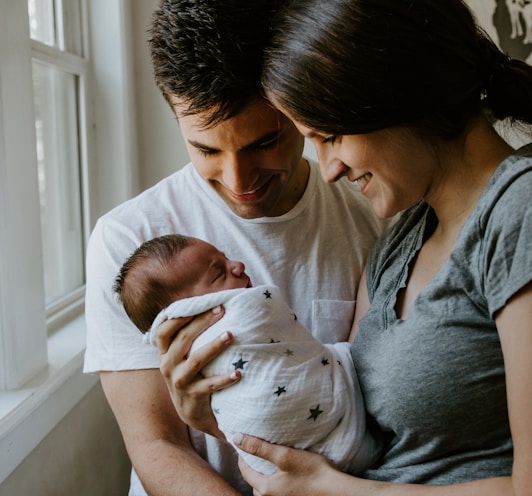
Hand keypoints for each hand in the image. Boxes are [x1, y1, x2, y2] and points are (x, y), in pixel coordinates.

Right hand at [155, 307, 240, 437]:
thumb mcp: (184, 357)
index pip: (164, 330)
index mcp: (166, 353)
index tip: (201, 304)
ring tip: (230, 335)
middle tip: (222, 310)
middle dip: (202, 322)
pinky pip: (209, 385)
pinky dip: (224, 378)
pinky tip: (238, 373)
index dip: (179, 316)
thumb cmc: (193, 375)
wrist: (193, 413)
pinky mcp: (192, 397)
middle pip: (183, 339)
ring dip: (214, 346)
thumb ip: (191, 336)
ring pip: (196, 360)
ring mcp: (179, 382)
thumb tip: (215, 306)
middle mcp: (168, 366)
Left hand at [234, 434, 335, 495]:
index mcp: (265, 488)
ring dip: (264, 476)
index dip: (243, 455)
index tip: (245, 443)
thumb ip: (259, 447)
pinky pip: (276, 492)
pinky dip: (275, 483)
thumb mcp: (284, 455)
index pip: (245, 470)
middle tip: (257, 452)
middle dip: (252, 467)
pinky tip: (284, 475)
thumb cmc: (312, 472)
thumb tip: (237, 438)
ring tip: (270, 463)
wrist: (335, 491)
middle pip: (254, 482)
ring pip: (264, 489)